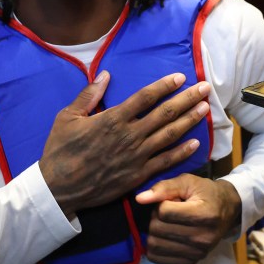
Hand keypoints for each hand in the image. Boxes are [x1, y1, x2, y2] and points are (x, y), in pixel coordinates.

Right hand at [40, 72, 210, 218]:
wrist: (59, 188)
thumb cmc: (60, 150)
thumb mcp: (67, 117)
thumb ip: (88, 95)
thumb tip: (105, 74)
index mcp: (113, 118)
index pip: (145, 97)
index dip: (165, 85)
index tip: (180, 77)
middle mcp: (129, 135)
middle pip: (165, 113)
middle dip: (187, 99)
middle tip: (204, 88)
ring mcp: (136, 156)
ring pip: (169, 135)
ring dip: (189, 120)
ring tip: (205, 109)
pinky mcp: (138, 175)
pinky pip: (165, 162)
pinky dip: (182, 152)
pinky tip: (196, 143)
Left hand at [135, 174, 241, 263]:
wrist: (228, 210)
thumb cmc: (206, 192)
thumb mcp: (188, 182)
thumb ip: (164, 188)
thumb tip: (140, 199)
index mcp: (204, 214)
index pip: (163, 212)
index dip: (162, 203)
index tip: (172, 200)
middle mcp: (202, 238)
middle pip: (157, 229)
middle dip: (156, 217)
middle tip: (169, 212)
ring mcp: (198, 253)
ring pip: (155, 244)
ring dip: (155, 232)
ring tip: (169, 224)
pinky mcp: (192, 262)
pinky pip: (158, 258)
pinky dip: (156, 246)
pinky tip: (166, 237)